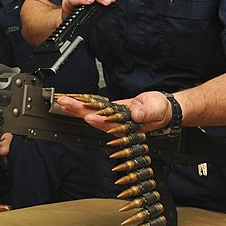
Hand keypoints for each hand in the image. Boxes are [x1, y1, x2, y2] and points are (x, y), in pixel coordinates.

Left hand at [56, 91, 171, 134]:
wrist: (162, 108)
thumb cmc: (161, 110)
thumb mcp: (156, 109)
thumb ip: (146, 113)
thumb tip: (136, 114)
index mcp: (128, 125)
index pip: (110, 123)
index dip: (99, 120)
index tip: (88, 115)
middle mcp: (117, 123)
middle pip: (95, 117)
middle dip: (78, 111)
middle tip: (64, 103)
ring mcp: (112, 116)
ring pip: (91, 112)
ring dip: (76, 107)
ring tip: (63, 101)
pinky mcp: (110, 109)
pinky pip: (94, 107)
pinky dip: (83, 103)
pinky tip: (72, 101)